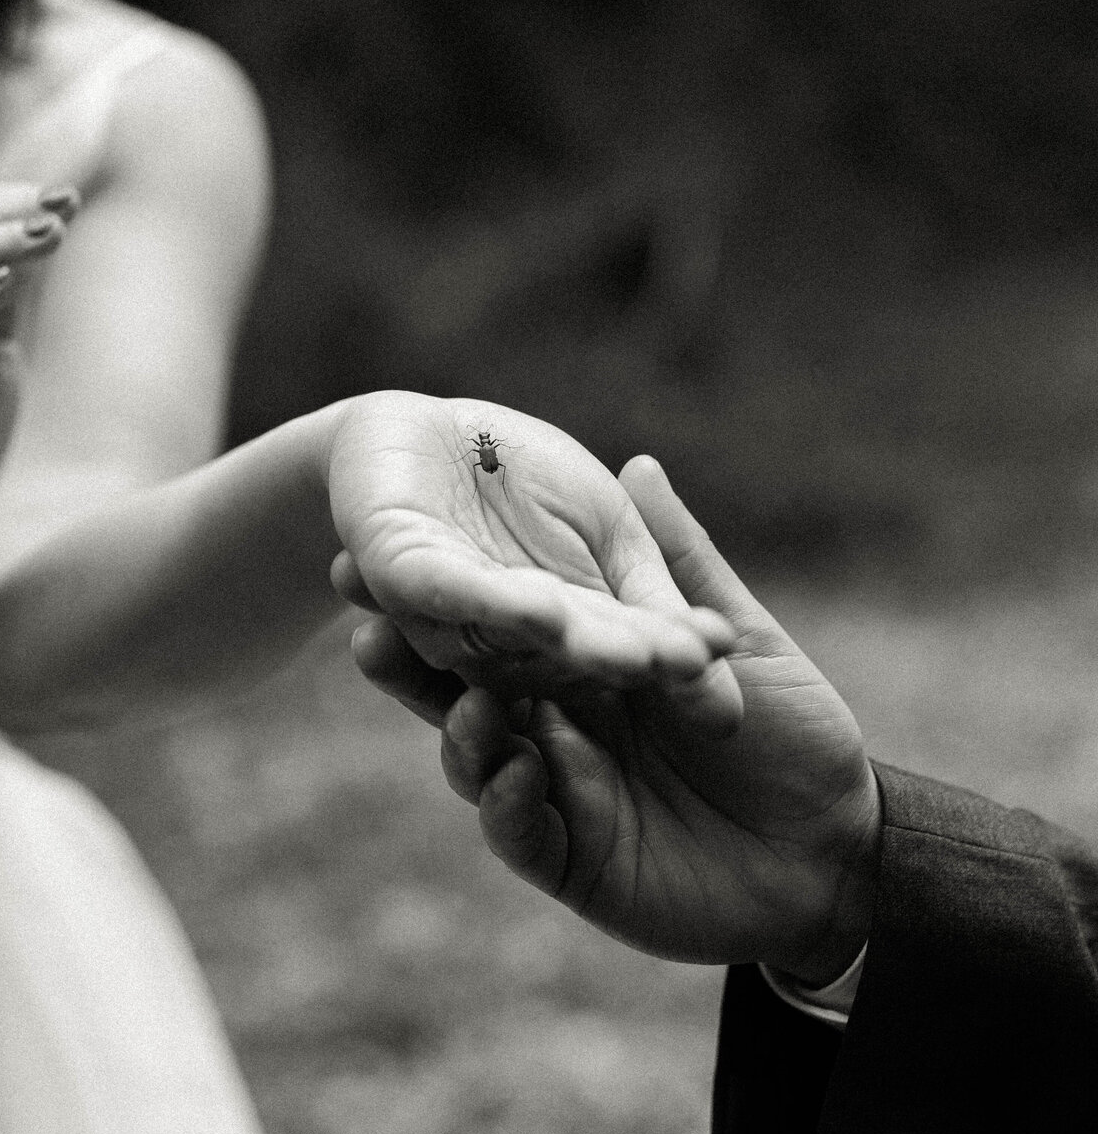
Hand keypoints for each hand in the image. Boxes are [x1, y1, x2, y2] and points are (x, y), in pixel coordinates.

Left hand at [325, 392, 741, 717]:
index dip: (670, 680)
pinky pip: (448, 596)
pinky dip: (495, 605)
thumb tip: (718, 647)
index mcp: (563, 644)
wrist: (417, 433)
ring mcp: (447, 618)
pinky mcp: (400, 574)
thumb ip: (654, 596)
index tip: (733, 700)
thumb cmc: (526, 482)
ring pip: (514, 648)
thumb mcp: (612, 539)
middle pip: (574, 670)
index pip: (624, 666)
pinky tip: (545, 607)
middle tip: (693, 680)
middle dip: (627, 672)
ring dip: (573, 652)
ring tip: (631, 658)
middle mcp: (504, 649)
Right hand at [345, 454, 879, 984]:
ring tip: (457, 703)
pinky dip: (509, 806)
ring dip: (458, 732)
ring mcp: (561, 795)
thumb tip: (636, 465)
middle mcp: (561, 727)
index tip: (386, 551)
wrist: (840, 857)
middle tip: (364, 623)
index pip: (507, 629)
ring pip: (482, 760)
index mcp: (590, 672)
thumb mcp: (745, 639)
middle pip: (469, 689)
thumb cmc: (802, 737)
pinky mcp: (572, 860)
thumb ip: (679, 562)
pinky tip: (512, 775)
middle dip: (415, 663)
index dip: (452, 595)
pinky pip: (522, 833)